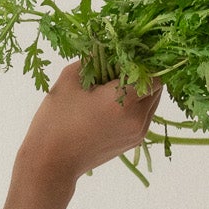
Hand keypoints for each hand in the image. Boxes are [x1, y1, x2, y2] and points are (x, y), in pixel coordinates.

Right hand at [19, 60, 164, 184]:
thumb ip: (94, 59)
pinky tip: (113, 102)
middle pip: (157, 85)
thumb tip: (110, 47)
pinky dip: (136, 104)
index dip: (146, 60)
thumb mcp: (70, 79)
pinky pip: (145, 114)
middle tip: (121, 66)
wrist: (51, 162)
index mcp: (124, 100)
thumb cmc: (56, 120)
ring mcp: (139, 131)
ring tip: (115, 85)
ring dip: (140, 88)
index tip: (130, 52)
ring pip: (153, 100)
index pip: (154, 72)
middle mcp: (138, 117)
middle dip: (143, 72)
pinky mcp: (134, 140)